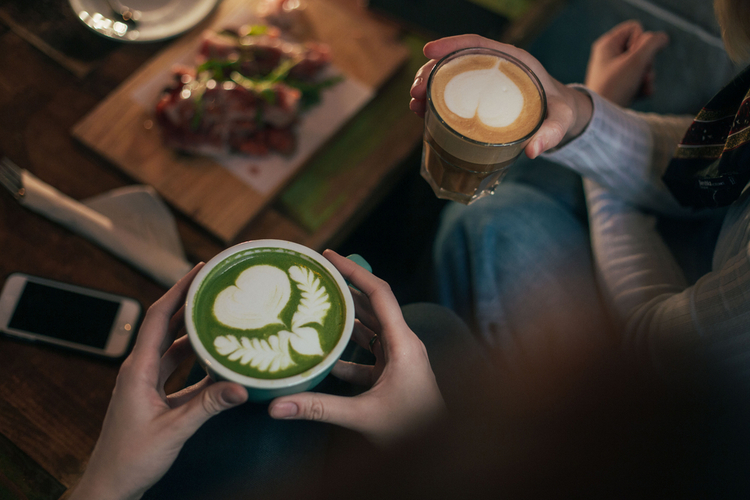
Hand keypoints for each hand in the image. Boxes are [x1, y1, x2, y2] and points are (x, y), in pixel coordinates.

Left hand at [69, 265, 247, 499]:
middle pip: (167, 326)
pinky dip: (197, 361)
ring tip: (221, 317)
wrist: (110, 487)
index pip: (159, 317)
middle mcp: (140, 370)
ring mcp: (146, 383)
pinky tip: (218, 361)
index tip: (199, 271)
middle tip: (215, 287)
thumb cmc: (130, 460)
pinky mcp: (153, 397)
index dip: (179, 290)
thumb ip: (208, 406)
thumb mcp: (174, 430)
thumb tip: (241, 387)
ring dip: (195, 332)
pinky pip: (177, 370)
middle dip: (190, 303)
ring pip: (173, 347)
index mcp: (138, 369)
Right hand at [268, 250, 445, 446]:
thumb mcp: (362, 417)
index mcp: (403, 343)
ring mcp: (399, 358)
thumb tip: (276, 406)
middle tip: (316, 277)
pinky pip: (367, 354)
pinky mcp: (393, 373)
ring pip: (369, 329)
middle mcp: (403, 344)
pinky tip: (323, 356)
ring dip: (344, 319)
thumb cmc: (411, 431)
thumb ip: (319, 408)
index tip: (329, 255)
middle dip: (345, 289)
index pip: (379, 293)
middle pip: (372, 305)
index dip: (354, 271)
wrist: (437, 452)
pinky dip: (346, 352)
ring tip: (315, 308)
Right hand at [409, 34, 593, 157]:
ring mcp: (484, 83)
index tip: (429, 52)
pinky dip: (434, 102)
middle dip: (431, 72)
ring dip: (428, 88)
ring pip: (449, 78)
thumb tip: (532, 151)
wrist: (560, 115)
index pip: (477, 44)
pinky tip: (421, 113)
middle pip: (456, 62)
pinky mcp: (478, 98)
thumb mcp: (561, 120)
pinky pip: (452, 95)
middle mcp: (494, 67)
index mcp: (513, 60)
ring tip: (414, 105)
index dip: (451, 45)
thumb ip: (551, 133)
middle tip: (416, 92)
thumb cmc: (561, 111)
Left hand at [585, 20, 668, 106]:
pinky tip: (642, 94)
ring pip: (643, 65)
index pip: (635, 28)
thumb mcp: (636, 61)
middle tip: (640, 73)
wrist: (598, 117)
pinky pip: (639, 81)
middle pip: (642, 48)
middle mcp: (609, 57)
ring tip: (641, 85)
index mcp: (607, 45)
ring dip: (648, 76)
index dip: (641, 41)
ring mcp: (615, 73)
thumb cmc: (614, 87)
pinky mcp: (620, 88)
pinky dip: (644, 87)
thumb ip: (652, 44)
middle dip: (647, 62)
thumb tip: (662, 38)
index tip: (632, 57)